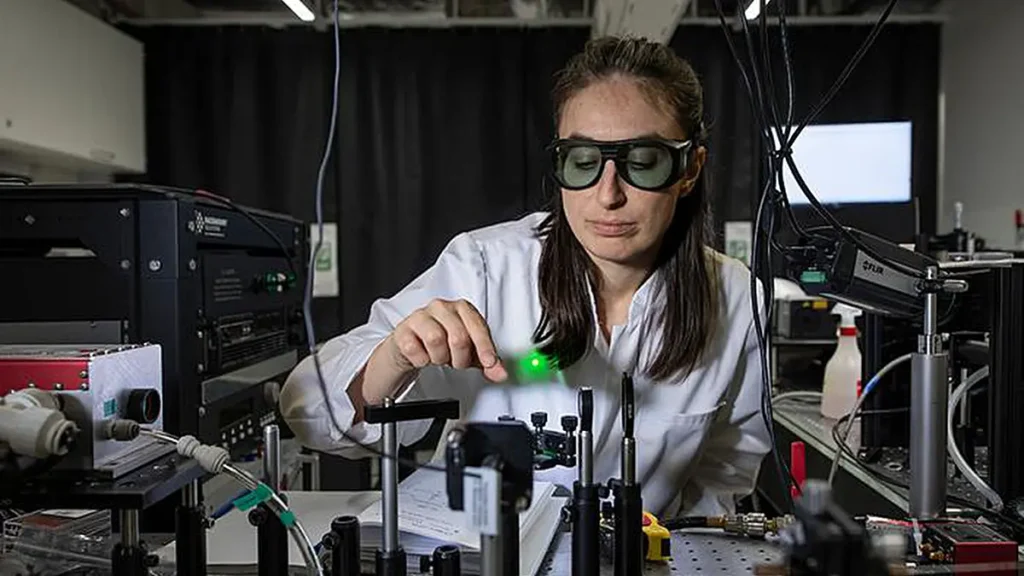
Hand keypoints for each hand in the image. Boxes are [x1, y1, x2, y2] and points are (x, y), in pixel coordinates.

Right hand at [384, 299, 507, 381]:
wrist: (412, 345)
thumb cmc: (443, 343)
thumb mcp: (469, 353)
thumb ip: (487, 362)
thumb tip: (500, 373)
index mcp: (462, 308)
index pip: (477, 326)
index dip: (485, 348)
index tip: (489, 363)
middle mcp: (442, 307)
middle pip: (458, 336)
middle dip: (460, 358)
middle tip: (456, 362)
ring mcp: (421, 316)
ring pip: (436, 340)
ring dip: (440, 358)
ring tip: (439, 357)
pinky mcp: (404, 329)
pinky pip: (415, 348)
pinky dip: (422, 360)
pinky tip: (423, 356)